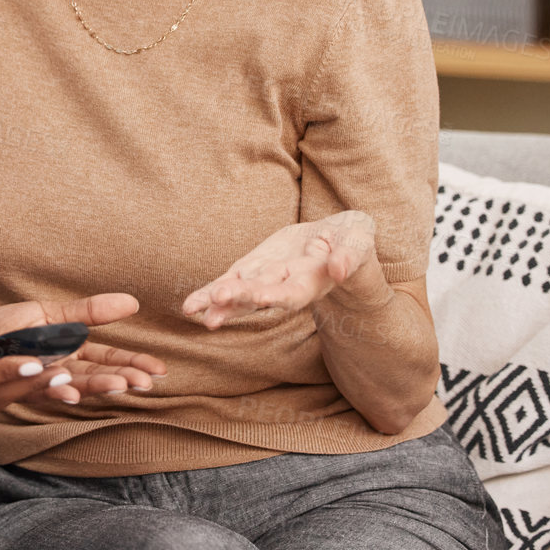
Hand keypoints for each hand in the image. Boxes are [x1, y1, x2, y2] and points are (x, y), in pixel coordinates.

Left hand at [0, 293, 165, 404]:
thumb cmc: (4, 329)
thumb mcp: (48, 312)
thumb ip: (88, 311)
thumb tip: (133, 302)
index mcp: (68, 349)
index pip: (108, 358)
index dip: (133, 363)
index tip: (159, 371)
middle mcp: (57, 367)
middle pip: (97, 374)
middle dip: (123, 378)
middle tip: (147, 383)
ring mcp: (38, 378)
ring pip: (74, 383)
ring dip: (97, 386)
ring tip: (121, 386)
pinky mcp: (17, 386)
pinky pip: (39, 390)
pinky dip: (56, 391)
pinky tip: (71, 392)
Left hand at [182, 211, 377, 329]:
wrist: (336, 240)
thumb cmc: (352, 240)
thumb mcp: (359, 241)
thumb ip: (350, 255)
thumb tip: (339, 268)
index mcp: (313, 280)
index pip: (295, 291)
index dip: (280, 294)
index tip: (264, 298)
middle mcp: (287, 285)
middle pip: (261, 294)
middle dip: (240, 298)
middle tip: (216, 302)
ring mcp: (267, 277)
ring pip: (240, 292)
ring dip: (218, 300)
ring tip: (192, 309)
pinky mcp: (254, 268)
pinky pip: (230, 281)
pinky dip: (210, 292)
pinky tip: (191, 304)